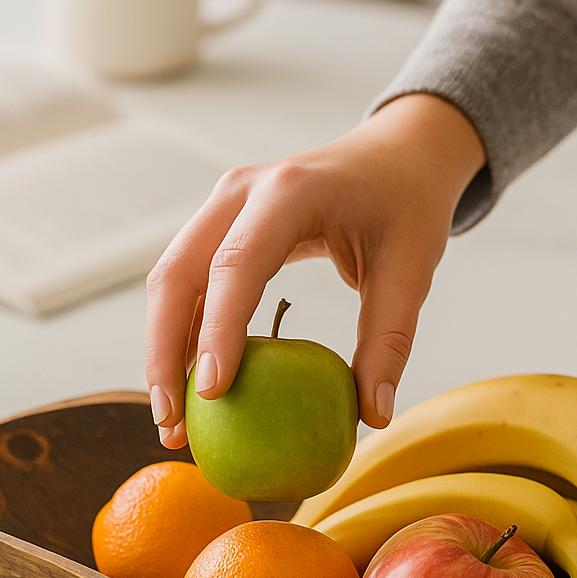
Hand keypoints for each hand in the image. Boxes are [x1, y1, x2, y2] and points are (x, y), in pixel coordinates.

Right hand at [145, 92, 485, 445]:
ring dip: (164, 351)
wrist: (396, 154)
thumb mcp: (412, 269)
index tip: (211, 393)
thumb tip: (374, 416)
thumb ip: (390, 340)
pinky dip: (184, 335)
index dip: (217, 330)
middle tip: (173, 424)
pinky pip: (189, 284)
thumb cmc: (407, 205)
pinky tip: (192, 388)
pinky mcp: (220, 225)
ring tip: (174, 423)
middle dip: (165, 353)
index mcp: (290, 192)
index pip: (237, 264)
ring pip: (170, 281)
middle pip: (177, 274)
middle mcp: (241, 192)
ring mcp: (223, 205)